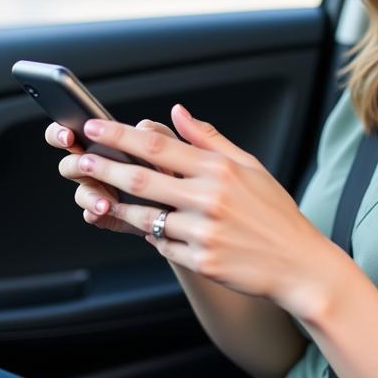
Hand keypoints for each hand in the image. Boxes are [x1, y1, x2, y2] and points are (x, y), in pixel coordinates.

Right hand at [47, 118, 175, 235]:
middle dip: (72, 163)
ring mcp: (99, 191)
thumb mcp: (170, 145)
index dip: (62, 131)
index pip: (74, 132)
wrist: (182, 203)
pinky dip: (97, 213)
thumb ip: (157, 132)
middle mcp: (96, 167)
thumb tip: (142, 126)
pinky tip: (106, 211)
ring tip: (105, 200)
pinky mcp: (106, 214)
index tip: (69, 134)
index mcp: (104, 144)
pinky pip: (92, 214)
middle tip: (85, 164)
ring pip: (81, 192)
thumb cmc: (173, 168)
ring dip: (90, 195)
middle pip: (69, 163)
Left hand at [58, 105, 335, 311]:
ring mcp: (203, 232)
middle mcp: (209, 198)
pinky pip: (161, 246)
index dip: (121, 136)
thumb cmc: (274, 212)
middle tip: (79, 160)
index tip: (95, 127)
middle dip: (104, 168)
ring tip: (94, 197)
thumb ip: (209, 139)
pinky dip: (149, 235)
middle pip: (142, 179)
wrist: (298, 263)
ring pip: (144, 217)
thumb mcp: (249, 166)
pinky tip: (143, 228)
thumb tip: (178, 113)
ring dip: (116, 206)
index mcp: (219, 169)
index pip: (159, 146)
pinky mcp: (200, 261)